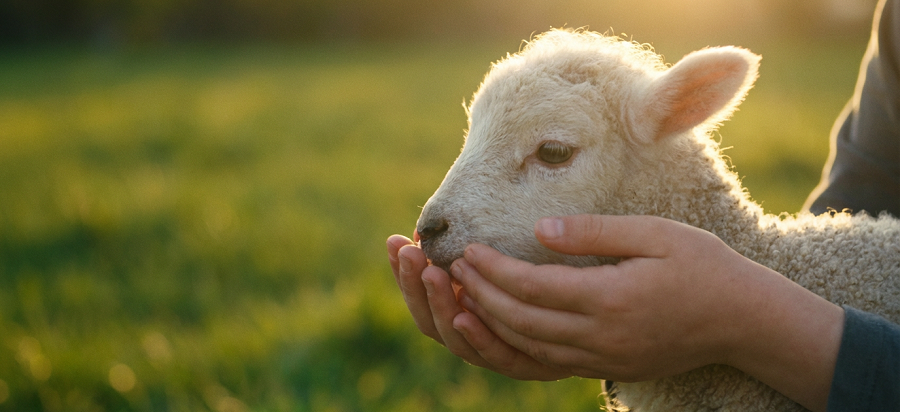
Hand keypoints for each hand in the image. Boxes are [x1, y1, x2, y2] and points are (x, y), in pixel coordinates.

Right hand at [386, 234, 570, 379]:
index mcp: (471, 309)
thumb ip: (481, 245)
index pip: (426, 294)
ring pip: (458, 340)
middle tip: (409, 253)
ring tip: (431, 272)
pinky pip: (499, 358)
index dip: (405, 273)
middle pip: (433, 320)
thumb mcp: (520, 247)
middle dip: (414, 287)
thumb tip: (437, 221)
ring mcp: (503, 353)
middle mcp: (481, 334)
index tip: (397, 241)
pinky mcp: (533, 366)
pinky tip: (465, 314)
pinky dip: (478, 339)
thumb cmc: (566, 269)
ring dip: (441, 306)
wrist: (615, 312)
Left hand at [450, 215, 842, 411]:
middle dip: (480, 296)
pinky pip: (547, 364)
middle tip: (451, 271)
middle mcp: (601, 337)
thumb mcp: (655, 234)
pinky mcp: (606, 368)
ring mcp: (602, 359)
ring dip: (489, 325)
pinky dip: (514, 348)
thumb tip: (538, 229)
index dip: (492, 270)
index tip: (466, 250)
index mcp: (610, 299)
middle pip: (520, 321)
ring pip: (528, 350)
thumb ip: (594, 233)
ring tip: (461, 300)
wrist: (743, 321)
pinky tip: (496, 330)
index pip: (531, 287)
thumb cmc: (703, 266)